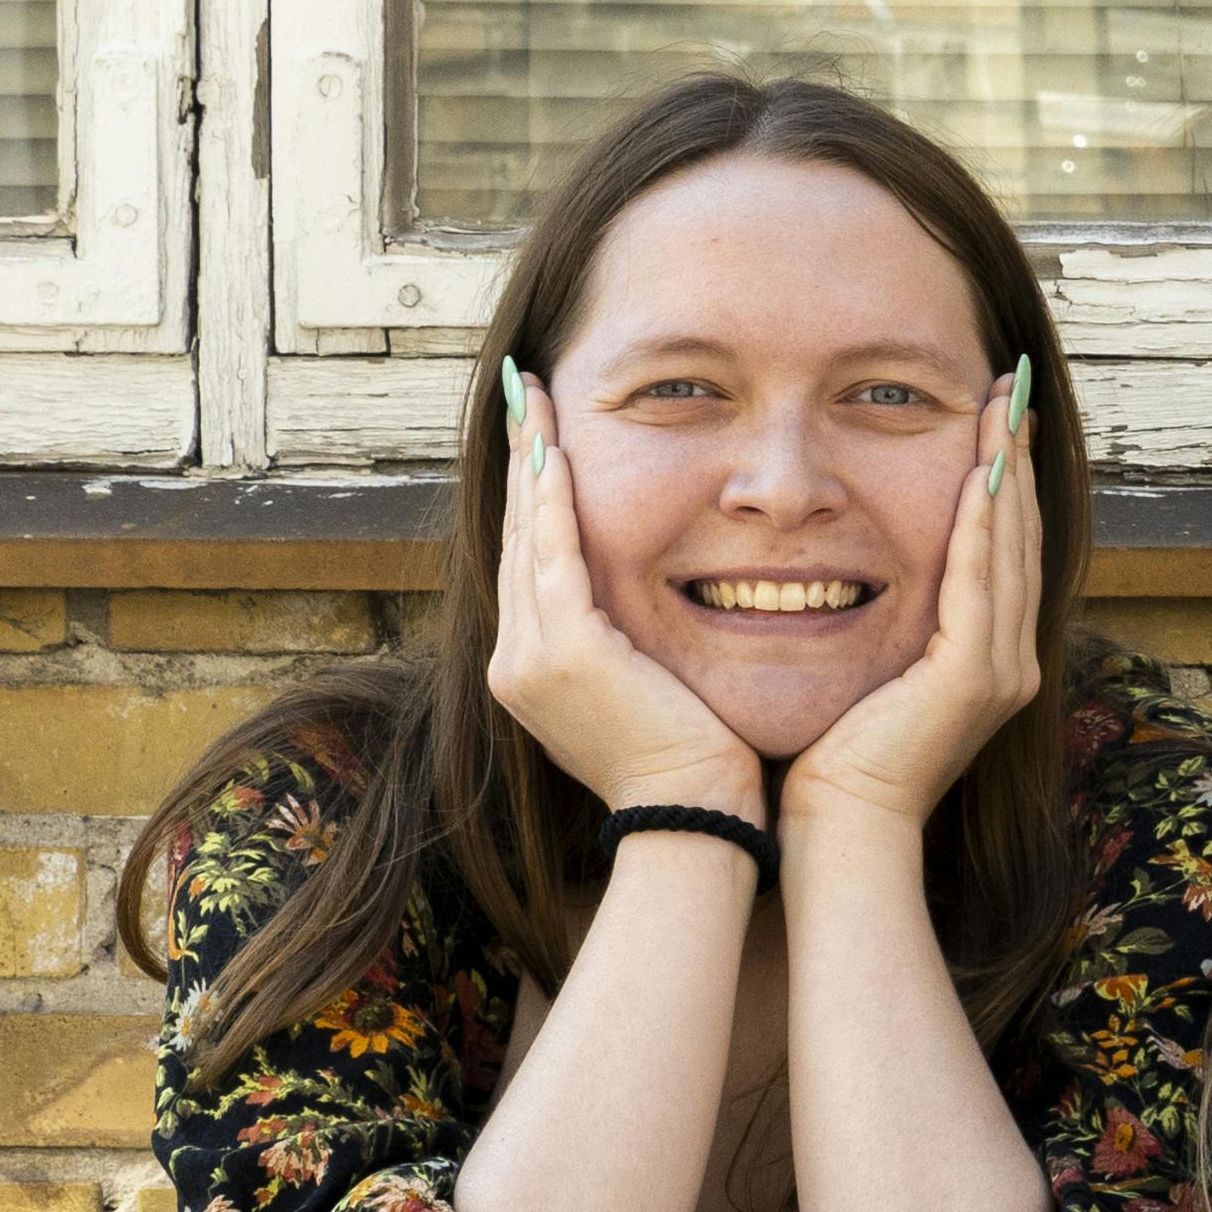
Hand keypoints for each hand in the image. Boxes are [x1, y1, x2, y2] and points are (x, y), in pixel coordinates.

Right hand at [488, 362, 764, 822]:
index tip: (539, 434)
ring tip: (534, 400)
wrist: (695, 817)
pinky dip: (553, 505)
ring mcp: (531, 658)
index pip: (530, 559)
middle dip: (522, 461)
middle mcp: (517, 660)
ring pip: (526, 537)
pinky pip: (554, 560)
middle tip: (527, 393)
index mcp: (533, 668)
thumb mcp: (647, 688)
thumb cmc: (696, 760)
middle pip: (516, 536)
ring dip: (531, 463)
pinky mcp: (566, 654)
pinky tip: (557, 455)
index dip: (532, 493)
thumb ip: (629, 642)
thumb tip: (645, 603)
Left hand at [786, 362, 1053, 839]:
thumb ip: (880, 618)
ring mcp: (1002, 670)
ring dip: (1006, 471)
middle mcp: (1010, 660)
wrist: (836, 830)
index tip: (993, 413)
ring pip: (1012, 549)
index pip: (1003, 549)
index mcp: (988, 657)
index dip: (1002, 477)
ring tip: (1001, 406)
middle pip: (1021, 537)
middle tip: (1008, 386)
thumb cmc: (831, 759)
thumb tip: (845, 563)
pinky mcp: (974, 678)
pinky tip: (979, 473)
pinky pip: (982, 584)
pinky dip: (984, 525)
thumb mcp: (866, 670)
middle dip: (1014, 456)